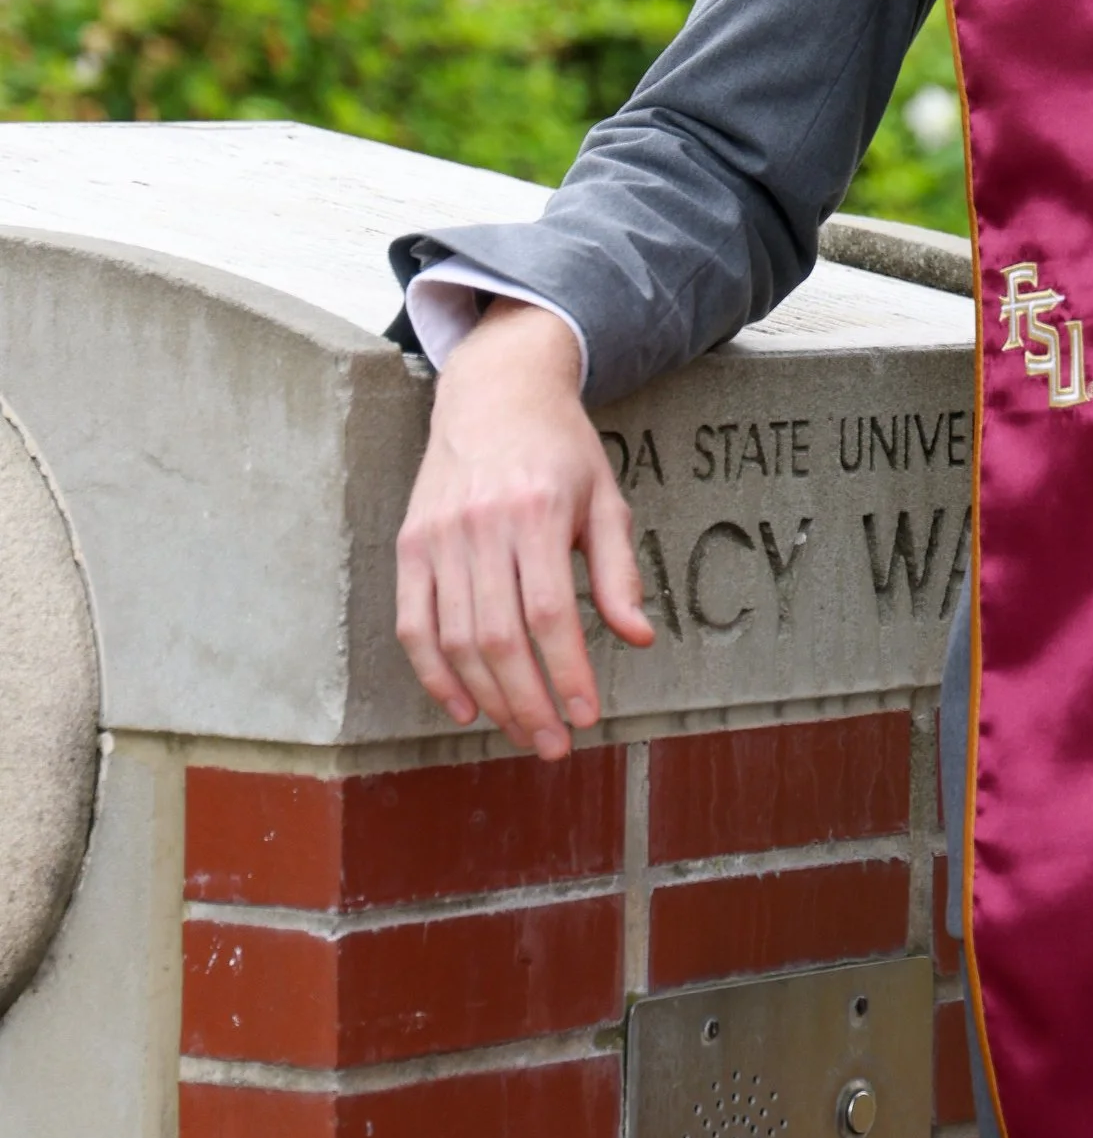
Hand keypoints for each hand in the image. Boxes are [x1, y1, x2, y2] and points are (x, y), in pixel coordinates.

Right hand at [395, 300, 653, 756]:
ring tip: (519, 731)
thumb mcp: (605, 499)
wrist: (494, 393)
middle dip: (528, 703)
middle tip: (554, 744)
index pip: (551, 614)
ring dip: (488, 698)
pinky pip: (413, 624)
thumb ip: (618, 571)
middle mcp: (482, 526)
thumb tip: (637, 638)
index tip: (587, 716)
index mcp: (538, 513)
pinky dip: (435, 674)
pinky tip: (465, 707)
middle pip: (500, 638)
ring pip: (455, 640)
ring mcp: (438, 537)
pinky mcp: (409, 546)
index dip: (567, 673)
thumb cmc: (560, 450)